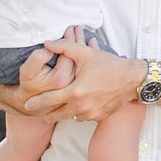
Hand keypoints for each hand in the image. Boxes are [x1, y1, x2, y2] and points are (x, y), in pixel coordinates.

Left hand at [26, 38, 143, 123]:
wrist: (133, 79)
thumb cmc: (110, 65)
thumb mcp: (87, 53)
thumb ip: (64, 47)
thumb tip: (46, 43)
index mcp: (75, 91)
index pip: (48, 100)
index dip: (36, 103)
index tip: (27, 105)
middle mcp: (81, 106)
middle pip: (57, 114)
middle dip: (47, 114)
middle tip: (41, 114)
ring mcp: (91, 113)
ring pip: (71, 116)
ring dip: (65, 113)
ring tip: (60, 109)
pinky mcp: (99, 116)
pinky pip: (84, 117)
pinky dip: (80, 113)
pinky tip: (80, 107)